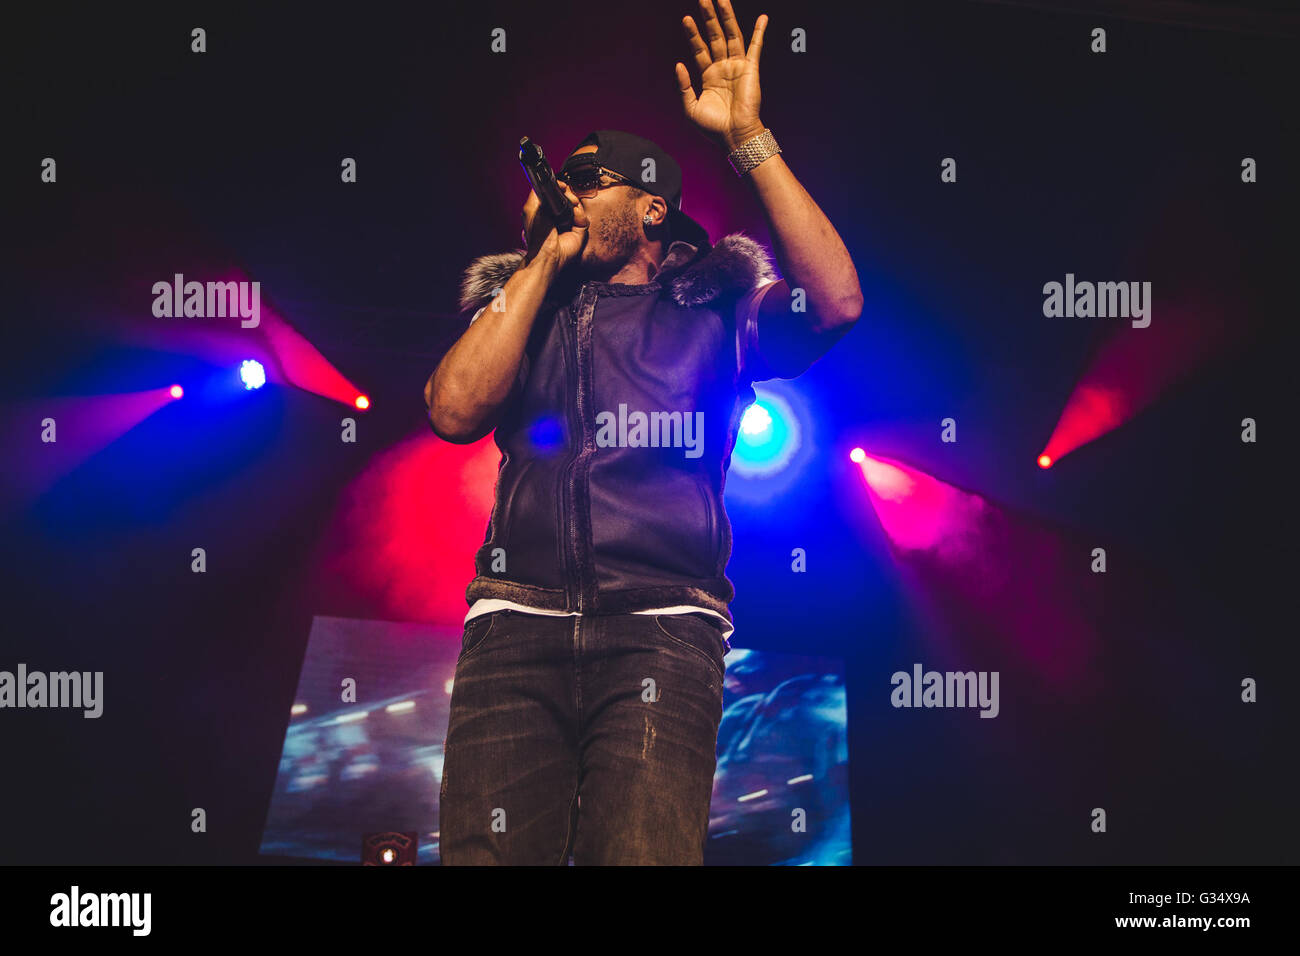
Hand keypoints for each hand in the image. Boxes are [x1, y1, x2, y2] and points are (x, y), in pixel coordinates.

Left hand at [521, 180, 587, 271]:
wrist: (548, 253)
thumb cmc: (537, 236)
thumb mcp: (531, 208)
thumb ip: (536, 193)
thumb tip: (544, 182)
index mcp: (547, 211)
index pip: (557, 194)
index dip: (560, 188)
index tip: (561, 186)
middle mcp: (559, 216)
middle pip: (569, 197)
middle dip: (569, 194)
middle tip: (566, 194)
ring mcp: (569, 223)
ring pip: (577, 206)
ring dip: (574, 203)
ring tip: (571, 206)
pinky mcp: (579, 231)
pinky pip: (584, 218)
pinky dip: (580, 215)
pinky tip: (574, 217)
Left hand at [676, 0, 767, 151]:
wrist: (733, 136)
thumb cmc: (713, 128)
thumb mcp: (690, 108)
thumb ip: (684, 86)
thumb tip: (678, 64)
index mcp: (709, 76)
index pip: (699, 49)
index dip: (693, 33)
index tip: (686, 18)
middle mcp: (723, 68)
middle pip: (715, 36)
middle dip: (709, 17)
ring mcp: (737, 67)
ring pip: (731, 36)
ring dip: (726, 17)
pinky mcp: (750, 69)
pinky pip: (755, 47)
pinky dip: (759, 32)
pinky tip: (762, 17)